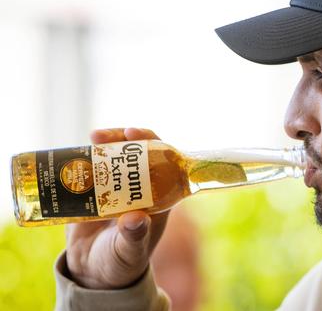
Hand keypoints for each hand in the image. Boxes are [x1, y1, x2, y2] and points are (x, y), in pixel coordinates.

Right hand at [65, 128, 169, 288]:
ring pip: (114, 155)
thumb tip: (136, 219)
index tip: (134, 134)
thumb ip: (134, 237)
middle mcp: (140, 188)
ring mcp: (117, 187)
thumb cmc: (121, 263)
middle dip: (122, 138)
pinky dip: (84, 157)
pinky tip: (73, 152)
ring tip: (90, 139)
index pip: (162, 161)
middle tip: (101, 136)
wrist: (94, 272)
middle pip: (136, 152)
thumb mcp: (129, 252)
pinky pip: (92, 167)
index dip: (152, 143)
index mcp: (159, 198)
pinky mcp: (94, 190)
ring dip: (104, 143)